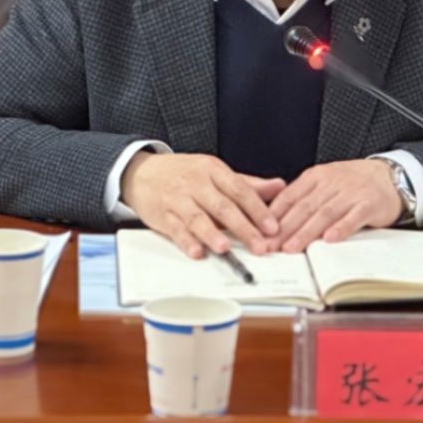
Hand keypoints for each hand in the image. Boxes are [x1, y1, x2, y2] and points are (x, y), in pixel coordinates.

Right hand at [121, 152, 283, 258]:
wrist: (143, 172)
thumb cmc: (184, 174)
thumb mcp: (216, 172)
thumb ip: (248, 183)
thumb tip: (279, 186)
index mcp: (213, 170)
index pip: (240, 190)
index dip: (258, 209)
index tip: (272, 227)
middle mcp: (196, 183)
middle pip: (223, 206)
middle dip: (243, 227)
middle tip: (259, 245)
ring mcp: (178, 199)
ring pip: (198, 218)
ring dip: (212, 234)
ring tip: (225, 248)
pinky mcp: (163, 215)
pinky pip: (175, 229)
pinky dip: (186, 242)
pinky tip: (196, 251)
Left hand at [267, 159, 403, 252]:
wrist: (389, 176)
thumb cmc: (352, 184)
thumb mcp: (325, 183)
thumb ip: (303, 198)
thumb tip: (274, 221)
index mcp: (316, 176)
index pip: (290, 196)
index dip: (274, 217)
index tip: (260, 235)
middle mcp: (332, 182)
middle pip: (304, 207)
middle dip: (285, 229)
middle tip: (271, 247)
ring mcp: (351, 192)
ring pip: (325, 213)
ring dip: (307, 232)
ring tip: (292, 247)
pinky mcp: (369, 203)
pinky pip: (353, 217)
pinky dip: (341, 228)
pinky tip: (330, 240)